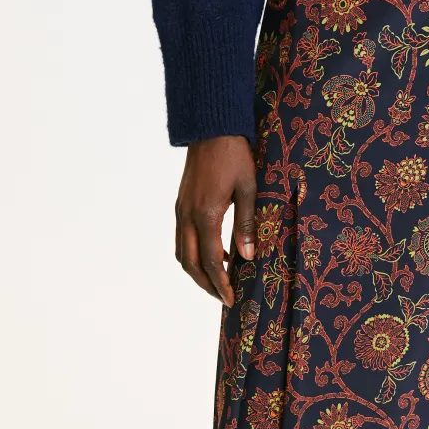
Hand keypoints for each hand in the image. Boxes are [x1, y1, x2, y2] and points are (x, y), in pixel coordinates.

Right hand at [175, 135, 256, 305]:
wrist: (211, 129)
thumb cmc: (234, 157)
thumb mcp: (248, 189)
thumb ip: (247, 225)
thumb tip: (248, 256)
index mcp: (205, 214)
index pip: (211, 260)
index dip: (221, 283)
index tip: (230, 299)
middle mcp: (187, 216)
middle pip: (190, 263)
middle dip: (206, 284)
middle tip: (223, 298)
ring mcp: (181, 210)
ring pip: (182, 253)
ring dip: (197, 271)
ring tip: (218, 281)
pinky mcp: (181, 205)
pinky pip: (183, 238)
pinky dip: (194, 254)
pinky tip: (216, 254)